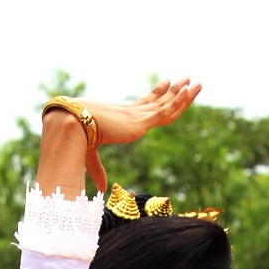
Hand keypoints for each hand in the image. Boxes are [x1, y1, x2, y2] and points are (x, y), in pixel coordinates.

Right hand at [51, 80, 201, 191]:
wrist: (71, 127)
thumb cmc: (76, 139)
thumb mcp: (90, 157)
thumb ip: (98, 170)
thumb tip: (101, 189)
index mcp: (122, 118)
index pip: (145, 104)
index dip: (158, 94)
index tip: (167, 84)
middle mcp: (132, 114)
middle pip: (160, 101)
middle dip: (175, 91)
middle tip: (188, 80)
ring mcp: (137, 116)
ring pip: (167, 104)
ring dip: (183, 94)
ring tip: (196, 82)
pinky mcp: (139, 122)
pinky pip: (165, 112)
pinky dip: (178, 103)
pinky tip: (189, 93)